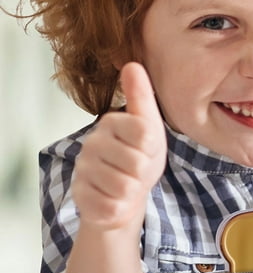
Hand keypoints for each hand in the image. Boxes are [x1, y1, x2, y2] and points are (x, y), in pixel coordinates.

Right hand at [72, 62, 166, 230]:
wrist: (125, 194)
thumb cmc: (140, 156)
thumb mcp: (150, 126)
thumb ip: (142, 97)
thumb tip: (132, 64)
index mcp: (112, 122)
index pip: (144, 132)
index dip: (152, 147)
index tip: (147, 148)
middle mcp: (92, 143)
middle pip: (136, 164)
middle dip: (144, 172)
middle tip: (137, 170)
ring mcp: (83, 170)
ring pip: (124, 187)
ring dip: (132, 191)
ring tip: (127, 183)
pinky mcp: (80, 195)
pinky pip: (112, 206)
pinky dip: (120, 207)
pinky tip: (115, 198)